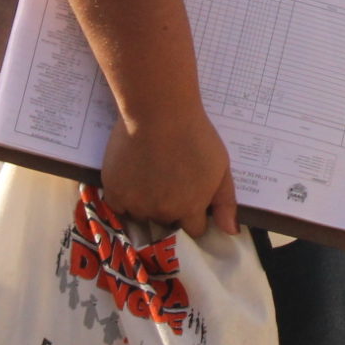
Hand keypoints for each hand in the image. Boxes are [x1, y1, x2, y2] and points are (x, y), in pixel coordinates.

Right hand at [101, 104, 238, 237]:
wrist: (158, 113)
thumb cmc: (195, 135)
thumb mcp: (221, 167)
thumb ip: (225, 202)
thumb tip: (230, 232)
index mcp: (190, 209)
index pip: (193, 231)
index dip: (194, 217)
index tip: (191, 200)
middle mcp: (162, 213)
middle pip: (167, 223)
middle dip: (171, 210)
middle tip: (170, 182)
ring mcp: (136, 204)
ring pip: (142, 217)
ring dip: (146, 205)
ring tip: (150, 177)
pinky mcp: (114, 192)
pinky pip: (119, 208)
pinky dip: (125, 198)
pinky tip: (132, 179)